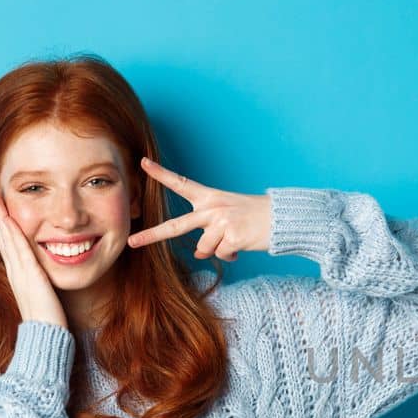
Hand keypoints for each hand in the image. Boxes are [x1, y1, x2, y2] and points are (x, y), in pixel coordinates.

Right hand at [0, 178, 67, 327]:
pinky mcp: (30, 276)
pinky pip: (19, 248)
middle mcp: (15, 267)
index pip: (6, 237)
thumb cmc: (48, 318)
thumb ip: (39, 279)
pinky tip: (8, 216)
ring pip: (6, 235)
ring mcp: (20, 271)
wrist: (45, 336)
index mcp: (18, 270)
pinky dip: (12, 231)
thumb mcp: (42, 292)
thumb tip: (40, 274)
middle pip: (1, 231)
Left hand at [126, 157, 273, 261]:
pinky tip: (242, 245)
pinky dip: (230, 255)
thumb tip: (200, 252)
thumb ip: (211, 229)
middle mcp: (213, 208)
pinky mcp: (232, 237)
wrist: (284, 218)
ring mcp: (222, 222)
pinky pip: (220, 255)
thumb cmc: (256, 216)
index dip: (161, 174)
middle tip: (133, 242)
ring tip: (234, 240)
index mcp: (211, 197)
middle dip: (152, 236)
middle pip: (176, 226)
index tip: (143, 163)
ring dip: (217, 250)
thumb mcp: (230, 213)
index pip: (181, 183)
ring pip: (203, 249)